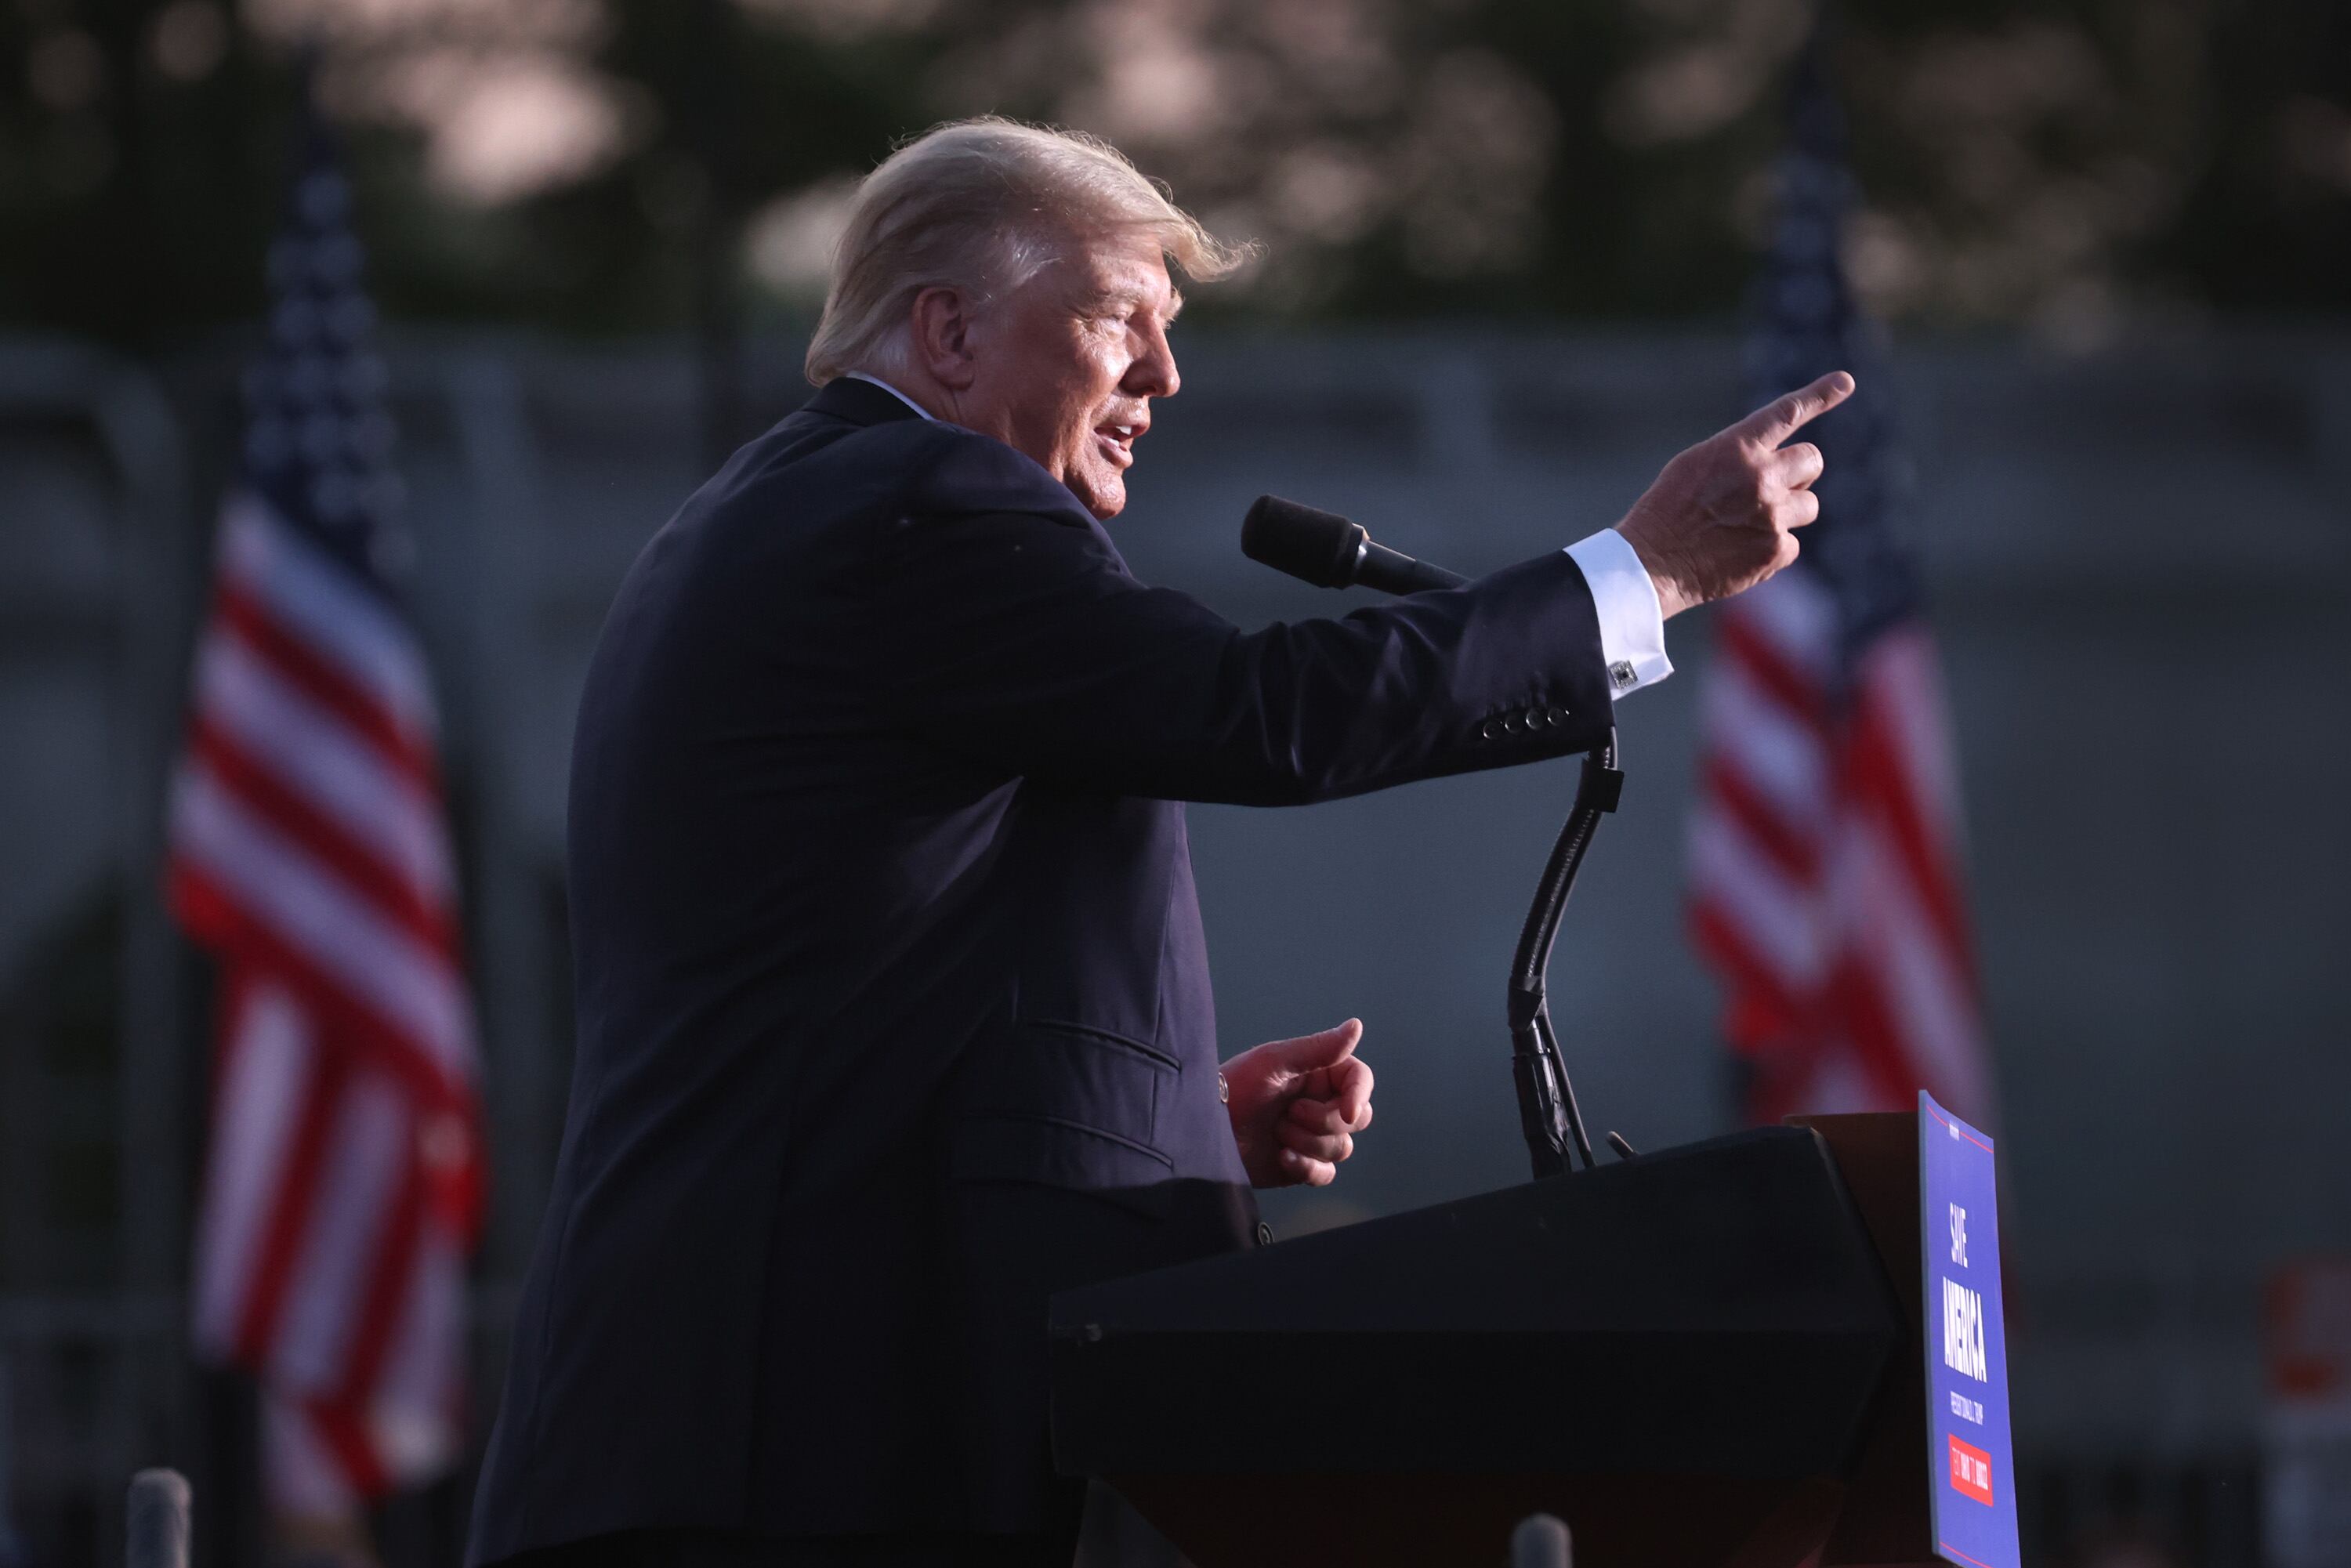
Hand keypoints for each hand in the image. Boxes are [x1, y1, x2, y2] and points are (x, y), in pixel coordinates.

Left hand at [1222, 1019, 1373, 1188]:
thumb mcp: (1273, 1061)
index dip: (1359, 1094)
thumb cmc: (1234, 1086)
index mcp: (1318, 1073)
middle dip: (1327, 1121)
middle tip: (1290, 1113)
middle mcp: (1320, 1103)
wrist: (1204, 1128)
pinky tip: (1281, 1157)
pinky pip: (1326, 1173)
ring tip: (1277, 1132)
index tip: (1347, 1111)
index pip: (1359, 1080)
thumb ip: (1318, 1048)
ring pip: (1342, 1147)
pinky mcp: (1302, 1164)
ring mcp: (1312, 1136)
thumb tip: (1357, 1026)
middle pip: (1358, 1118)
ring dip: (1309, 1142)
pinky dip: (1306, 1167)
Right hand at [1613, 371, 1854, 617]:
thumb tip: (1777, 461)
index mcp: (1737, 448)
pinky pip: (1793, 543)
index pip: (1787, 412)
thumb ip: (1739, 455)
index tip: (1846, 381)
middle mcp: (1762, 476)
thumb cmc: (1667, 511)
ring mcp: (1773, 514)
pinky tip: (1741, 552)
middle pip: (1812, 460)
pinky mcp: (1776, 550)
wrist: (1652, 563)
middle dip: (1798, 473)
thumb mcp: (1695, 465)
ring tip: (1749, 525)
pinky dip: (1772, 548)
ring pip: (1809, 504)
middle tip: (1771, 487)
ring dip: (1787, 512)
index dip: (1820, 394)